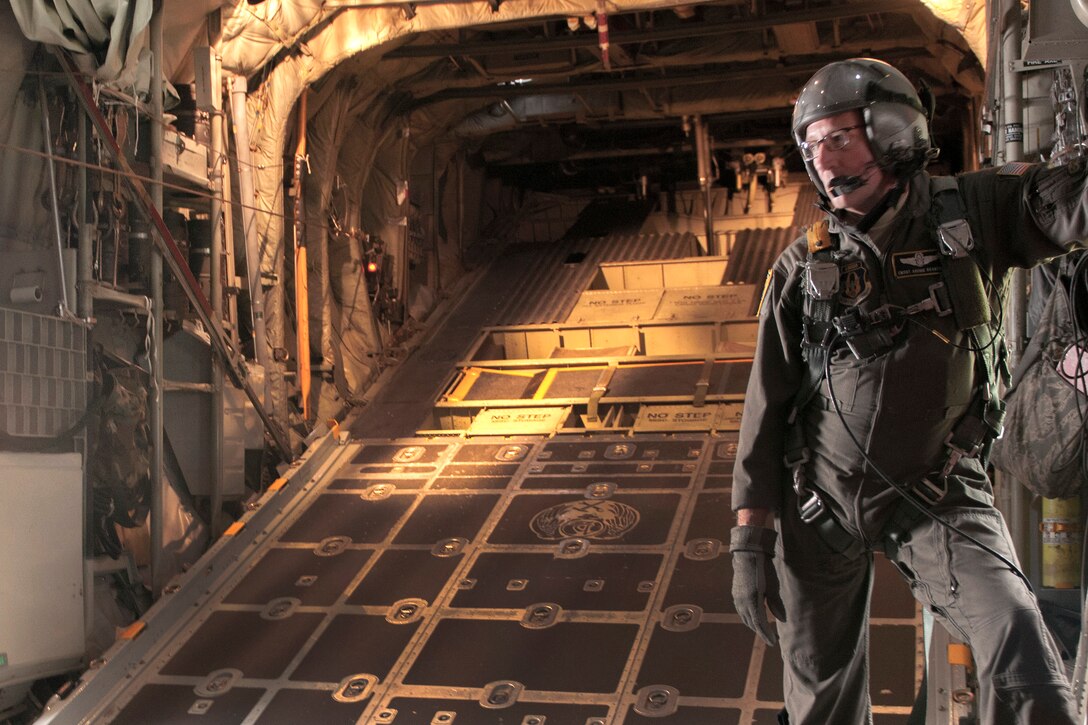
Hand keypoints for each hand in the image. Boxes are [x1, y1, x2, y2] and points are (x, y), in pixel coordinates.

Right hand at [730, 525, 786, 645]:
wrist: (747, 554)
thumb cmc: (764, 569)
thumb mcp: (773, 586)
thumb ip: (776, 604)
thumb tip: (780, 619)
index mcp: (753, 601)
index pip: (759, 624)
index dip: (766, 635)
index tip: (773, 643)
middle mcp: (742, 602)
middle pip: (751, 623)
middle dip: (760, 631)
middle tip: (771, 637)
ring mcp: (737, 597)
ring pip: (744, 617)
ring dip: (753, 625)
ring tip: (763, 629)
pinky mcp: (736, 593)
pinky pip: (741, 610)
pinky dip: (748, 616)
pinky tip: (753, 616)